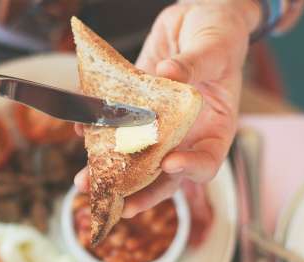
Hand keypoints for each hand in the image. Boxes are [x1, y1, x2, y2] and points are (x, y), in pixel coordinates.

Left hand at [75, 0, 259, 216]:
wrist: (198, 18)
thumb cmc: (220, 35)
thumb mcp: (215, 47)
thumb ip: (195, 64)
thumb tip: (169, 74)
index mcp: (215, 128)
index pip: (206, 161)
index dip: (189, 168)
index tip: (170, 164)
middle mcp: (186, 134)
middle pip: (164, 174)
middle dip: (138, 190)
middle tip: (113, 201)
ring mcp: (160, 124)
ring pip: (136, 157)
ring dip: (110, 171)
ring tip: (84, 181)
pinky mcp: (138, 108)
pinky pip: (118, 125)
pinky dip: (98, 131)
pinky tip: (82, 131)